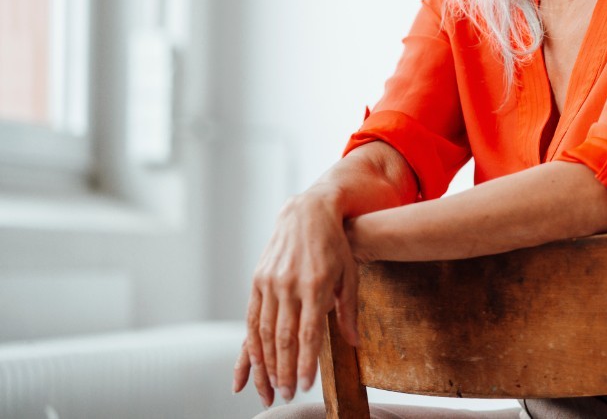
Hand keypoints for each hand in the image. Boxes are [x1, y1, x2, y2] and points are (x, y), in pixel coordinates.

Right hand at [232, 190, 361, 406]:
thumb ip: (349, 311)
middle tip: (287, 395)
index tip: (306, 385)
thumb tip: (354, 343)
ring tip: (269, 389)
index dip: (306, 362)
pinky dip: (250, 345)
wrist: (307, 212)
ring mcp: (269, 282)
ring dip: (265, 365)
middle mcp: (289, 284)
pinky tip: (253, 365)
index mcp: (315, 284)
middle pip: (283, 338)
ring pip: (263, 333)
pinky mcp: (257, 280)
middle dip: (284, 371)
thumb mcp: (350, 273)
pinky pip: (251, 319)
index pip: (309, 332)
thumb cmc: (335, 244)